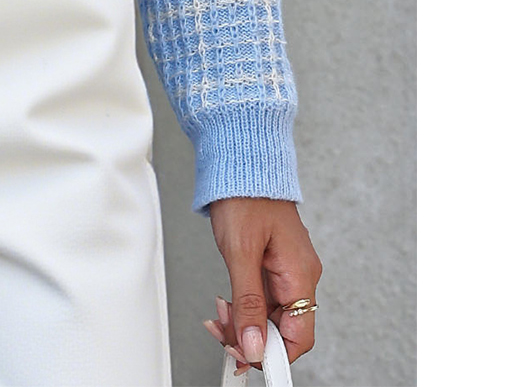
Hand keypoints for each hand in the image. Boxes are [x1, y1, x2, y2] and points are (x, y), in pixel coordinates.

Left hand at [203, 197, 320, 375]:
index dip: (273, 354)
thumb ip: (248, 302)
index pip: (299, 335)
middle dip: (251, 336)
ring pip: (270, 313)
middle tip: (222, 334)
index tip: (247, 361)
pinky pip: (263, 295)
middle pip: (282, 327)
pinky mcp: (272, 260)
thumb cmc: (245, 194)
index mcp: (301, 274)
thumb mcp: (241, 252)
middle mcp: (299, 273)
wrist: (241, 159)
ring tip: (219, 316)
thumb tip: (253, 346)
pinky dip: (244, 303)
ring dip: (244, 321)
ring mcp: (286, 267)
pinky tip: (227, 302)